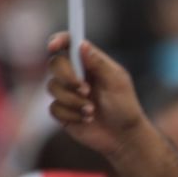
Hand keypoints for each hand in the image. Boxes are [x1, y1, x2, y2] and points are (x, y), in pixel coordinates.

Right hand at [46, 33, 147, 158]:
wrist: (123, 136)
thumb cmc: (125, 106)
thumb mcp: (116, 82)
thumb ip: (99, 63)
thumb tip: (81, 44)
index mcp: (90, 63)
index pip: (70, 44)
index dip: (59, 40)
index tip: (54, 46)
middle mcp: (76, 75)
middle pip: (55, 64)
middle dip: (67, 76)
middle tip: (85, 90)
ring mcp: (67, 92)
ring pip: (53, 87)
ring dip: (73, 100)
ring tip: (92, 110)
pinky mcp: (62, 111)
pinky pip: (54, 107)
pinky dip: (71, 114)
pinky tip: (87, 119)